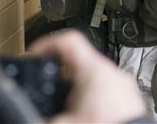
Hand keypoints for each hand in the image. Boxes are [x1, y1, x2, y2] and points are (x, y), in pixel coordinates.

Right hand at [28, 30, 145, 123]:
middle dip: (57, 77)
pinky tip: (81, 117)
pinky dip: (89, 100)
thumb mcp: (63, 123)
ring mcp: (123, 86)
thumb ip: (41, 116)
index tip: (33, 55)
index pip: (69, 41)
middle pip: (78, 62)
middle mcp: (113, 73)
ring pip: (92, 79)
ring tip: (61, 110)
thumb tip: (27, 115)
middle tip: (43, 91)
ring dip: (73, 91)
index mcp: (95, 71)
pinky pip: (105, 92)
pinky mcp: (129, 100)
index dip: (46, 44)